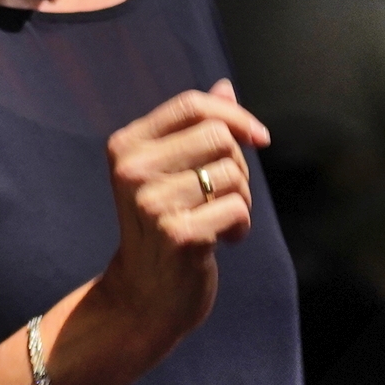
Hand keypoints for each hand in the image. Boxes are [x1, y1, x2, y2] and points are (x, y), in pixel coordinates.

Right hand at [89, 82, 271, 354]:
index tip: (258, 138)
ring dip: (240, 200)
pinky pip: (238, 208)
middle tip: (224, 196)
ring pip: (233, 173)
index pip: (191, 105)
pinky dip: (241, 226)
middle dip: (238, 165)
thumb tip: (225, 86)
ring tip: (218, 221)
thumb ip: (194, 129)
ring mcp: (153, 203)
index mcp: (126, 146)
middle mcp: (132, 171)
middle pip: (218, 136)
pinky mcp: (179, 235)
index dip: (234, 115)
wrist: (142, 298)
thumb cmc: (162, 228)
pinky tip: (222, 241)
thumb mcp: (169, 173)